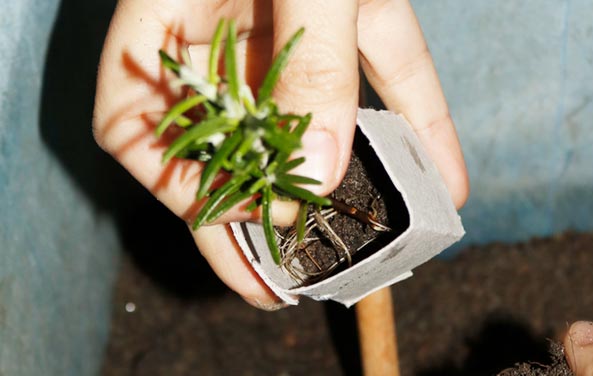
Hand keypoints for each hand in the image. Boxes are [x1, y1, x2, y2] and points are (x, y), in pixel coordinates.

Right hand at [93, 0, 467, 309]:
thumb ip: (309, 62)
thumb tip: (321, 168)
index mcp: (172, 12)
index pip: (138, 124)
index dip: (178, 184)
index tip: (234, 220)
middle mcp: (228, 24)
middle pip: (232, 137)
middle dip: (265, 207)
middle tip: (294, 274)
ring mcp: (299, 16)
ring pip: (315, 112)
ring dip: (350, 175)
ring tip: (376, 238)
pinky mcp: (363, 4)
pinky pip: (390, 69)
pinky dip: (419, 119)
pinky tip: (445, 175)